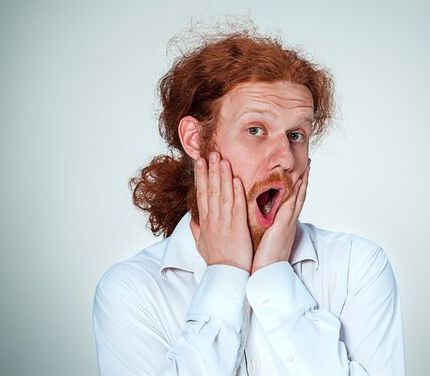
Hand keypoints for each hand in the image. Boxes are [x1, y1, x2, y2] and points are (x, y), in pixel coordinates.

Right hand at [190, 152, 252, 271]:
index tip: (199, 161)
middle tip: (210, 152)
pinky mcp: (237, 228)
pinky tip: (236, 179)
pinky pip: (236, 207)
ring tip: (222, 159)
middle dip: (210, 170)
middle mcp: (212, 220)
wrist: (227, 277)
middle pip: (209, 190)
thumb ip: (197, 230)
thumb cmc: (217, 262)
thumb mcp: (202, 245)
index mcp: (204, 222)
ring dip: (222, 176)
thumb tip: (192, 220)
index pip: (201, 194)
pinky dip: (236, 192)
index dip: (200, 176)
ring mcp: (224, 223)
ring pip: (222, 195)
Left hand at [251, 162, 309, 272]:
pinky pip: (291, 205)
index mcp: (283, 224)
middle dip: (304, 179)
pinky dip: (296, 193)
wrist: (266, 274)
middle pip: (299, 195)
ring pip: (298, 197)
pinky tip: (297, 181)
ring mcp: (288, 223)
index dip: (297, 186)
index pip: (292, 200)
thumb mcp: (264, 237)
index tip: (299, 172)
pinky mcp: (283, 226)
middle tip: (308, 163)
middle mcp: (288, 221)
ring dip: (303, 181)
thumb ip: (264, 225)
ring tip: (306, 167)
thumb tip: (260, 216)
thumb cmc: (262, 259)